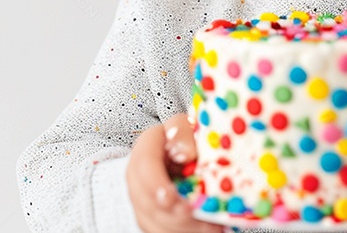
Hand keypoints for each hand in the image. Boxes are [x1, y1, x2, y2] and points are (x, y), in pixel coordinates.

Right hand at [125, 113, 222, 232]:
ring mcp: (141, 196)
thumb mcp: (188, 125)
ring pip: (150, 220)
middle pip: (145, 200)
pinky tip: (203, 230)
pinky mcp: (150, 212)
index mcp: (146, 147)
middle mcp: (137, 174)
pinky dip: (179, 232)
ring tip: (209, 228)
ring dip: (178, 228)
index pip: (144, 166)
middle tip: (198, 220)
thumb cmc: (189, 136)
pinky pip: (158, 229)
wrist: (187, 147)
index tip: (172, 199)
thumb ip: (183, 134)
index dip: (155, 185)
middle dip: (172, 215)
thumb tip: (184, 154)